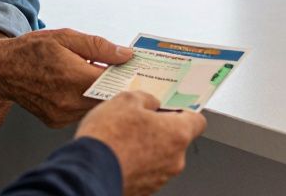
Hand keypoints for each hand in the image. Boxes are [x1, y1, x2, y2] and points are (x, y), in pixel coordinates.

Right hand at [0, 28, 134, 128]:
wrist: (0, 70)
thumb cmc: (31, 50)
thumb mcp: (66, 37)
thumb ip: (99, 47)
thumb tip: (126, 55)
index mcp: (73, 78)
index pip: (113, 83)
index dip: (128, 76)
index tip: (138, 69)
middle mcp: (68, 102)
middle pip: (106, 98)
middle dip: (115, 84)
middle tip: (120, 71)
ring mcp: (61, 115)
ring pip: (94, 106)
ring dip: (100, 93)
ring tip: (94, 75)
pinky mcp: (56, 121)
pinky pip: (81, 111)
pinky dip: (85, 100)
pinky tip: (78, 86)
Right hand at [75, 91, 206, 195]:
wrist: (87, 173)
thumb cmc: (108, 138)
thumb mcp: (125, 100)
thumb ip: (146, 98)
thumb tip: (150, 102)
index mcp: (177, 134)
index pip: (198, 121)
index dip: (186, 111)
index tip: (176, 106)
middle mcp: (174, 160)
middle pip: (177, 139)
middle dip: (161, 128)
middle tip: (140, 118)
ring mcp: (159, 178)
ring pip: (160, 156)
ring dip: (147, 146)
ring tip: (123, 137)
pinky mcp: (144, 190)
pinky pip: (146, 171)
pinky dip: (136, 162)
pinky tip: (118, 153)